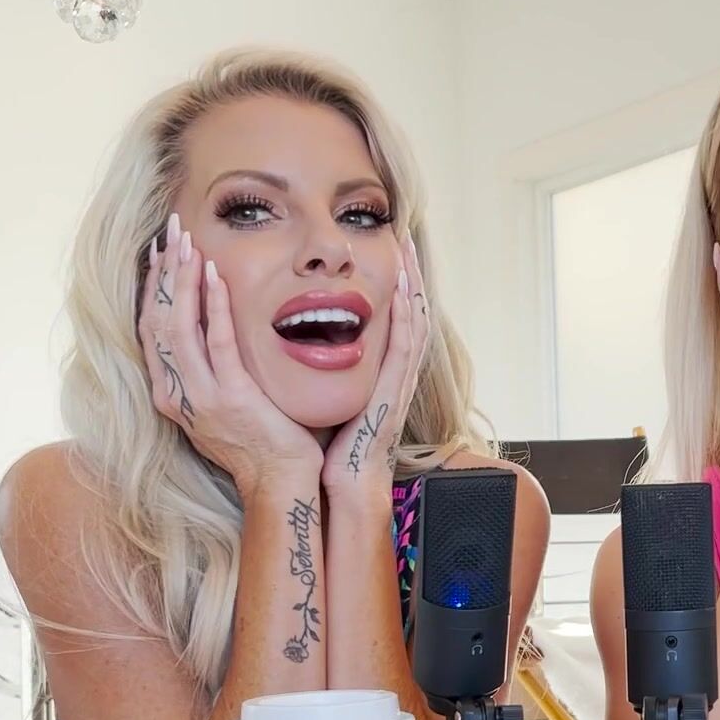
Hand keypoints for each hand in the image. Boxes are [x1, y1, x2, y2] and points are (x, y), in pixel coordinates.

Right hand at [140, 213, 321, 491]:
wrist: (280, 481)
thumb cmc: (261, 440)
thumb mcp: (225, 400)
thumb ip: (212, 366)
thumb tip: (212, 324)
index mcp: (172, 393)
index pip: (152, 328)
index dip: (153, 286)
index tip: (161, 251)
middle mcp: (176, 394)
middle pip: (157, 320)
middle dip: (163, 272)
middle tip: (171, 231)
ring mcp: (200, 397)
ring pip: (178, 326)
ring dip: (182, 279)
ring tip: (187, 242)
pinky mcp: (231, 398)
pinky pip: (217, 342)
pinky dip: (214, 305)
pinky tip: (215, 275)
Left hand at [324, 233, 430, 495]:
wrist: (346, 483)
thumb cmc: (335, 446)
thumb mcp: (331, 396)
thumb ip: (327, 368)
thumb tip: (305, 342)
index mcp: (382, 371)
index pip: (394, 318)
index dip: (395, 283)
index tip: (388, 251)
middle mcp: (396, 372)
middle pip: (410, 311)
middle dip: (410, 273)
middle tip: (403, 236)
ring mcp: (400, 381)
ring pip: (413, 322)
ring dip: (413, 285)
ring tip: (406, 251)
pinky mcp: (394, 392)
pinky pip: (403, 347)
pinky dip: (406, 317)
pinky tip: (403, 291)